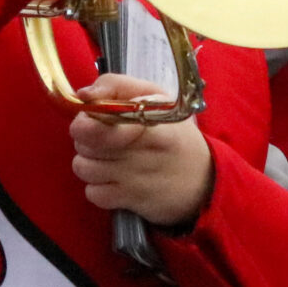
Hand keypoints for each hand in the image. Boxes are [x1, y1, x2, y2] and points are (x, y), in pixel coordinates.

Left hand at [68, 73, 211, 228]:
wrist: (205, 179)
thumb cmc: (174, 133)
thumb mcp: (156, 96)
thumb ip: (116, 86)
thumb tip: (83, 96)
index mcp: (148, 118)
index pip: (99, 120)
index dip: (89, 119)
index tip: (100, 117)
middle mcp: (139, 149)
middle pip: (83, 142)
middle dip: (87, 137)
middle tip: (106, 136)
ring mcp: (133, 178)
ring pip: (82, 167)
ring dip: (89, 161)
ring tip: (109, 157)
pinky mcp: (130, 201)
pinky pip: (92, 193)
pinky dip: (98, 187)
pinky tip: (114, 179)